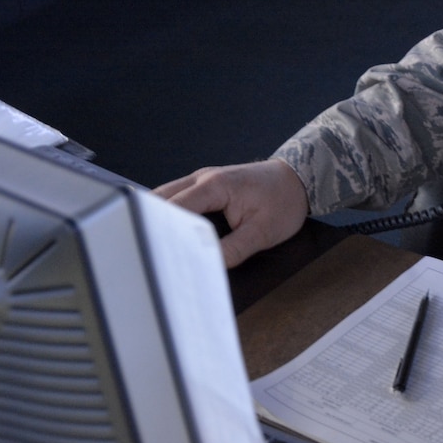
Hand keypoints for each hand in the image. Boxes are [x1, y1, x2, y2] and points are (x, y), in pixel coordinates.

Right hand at [155, 159, 308, 268]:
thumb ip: (232, 250)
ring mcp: (201, 179)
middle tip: (141, 252)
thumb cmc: (285, 202)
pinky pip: (177, 199)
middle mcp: (202, 177)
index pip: (174, 207)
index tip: (149, 252)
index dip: (158, 230)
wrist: (300, 178)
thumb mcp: (263, 233)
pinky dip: (168, 215)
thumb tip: (205, 265)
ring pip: (165, 197)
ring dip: (156, 219)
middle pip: (160, 200)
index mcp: (215, 185)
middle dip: (148, 224)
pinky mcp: (204, 186)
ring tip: (150, 247)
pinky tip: (166, 236)